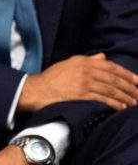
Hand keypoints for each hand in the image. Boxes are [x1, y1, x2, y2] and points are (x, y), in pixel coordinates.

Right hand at [18, 53, 137, 112]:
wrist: (36, 90)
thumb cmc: (51, 78)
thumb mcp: (69, 64)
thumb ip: (88, 60)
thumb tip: (102, 57)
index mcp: (84, 62)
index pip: (111, 66)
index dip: (127, 74)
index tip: (137, 81)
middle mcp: (85, 70)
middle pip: (114, 79)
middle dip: (129, 87)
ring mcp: (83, 83)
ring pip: (110, 89)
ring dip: (124, 97)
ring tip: (134, 103)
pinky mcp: (80, 95)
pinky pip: (102, 99)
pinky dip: (114, 104)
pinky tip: (121, 107)